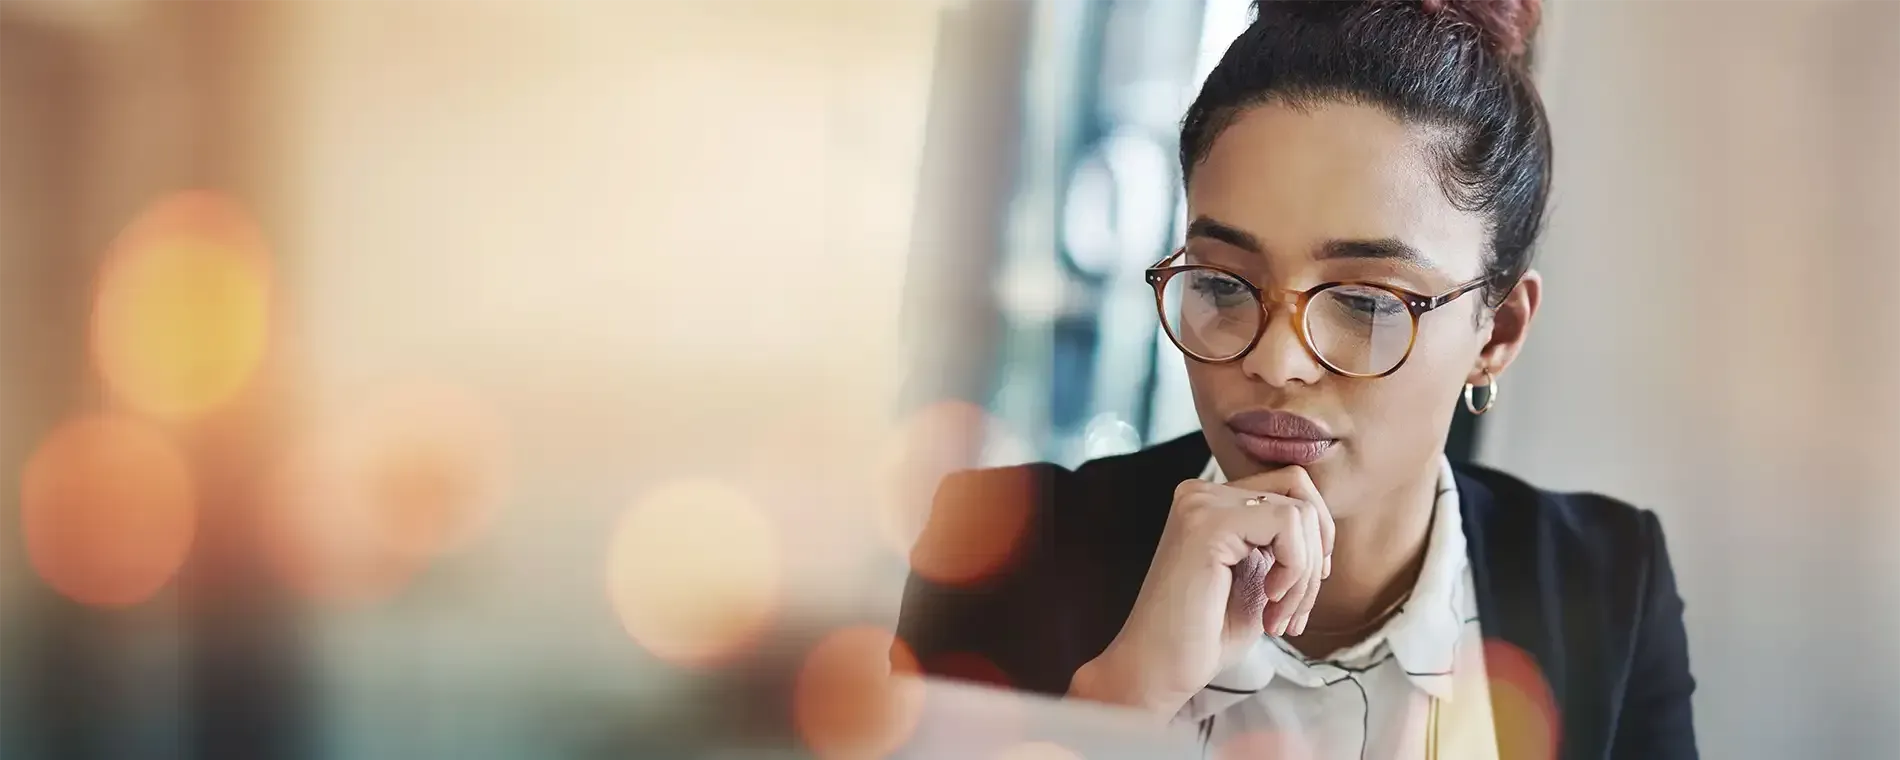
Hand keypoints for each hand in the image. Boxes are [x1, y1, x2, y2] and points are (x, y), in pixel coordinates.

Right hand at [1068, 466, 1333, 716]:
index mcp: (1212, 502)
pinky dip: (1294, 570)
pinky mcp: (1207, 522)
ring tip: (1279, 617)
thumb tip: (1323, 525)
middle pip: (1301, 491)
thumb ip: (1282, 544)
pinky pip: (1287, 525)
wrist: (1160, 670)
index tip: (1302, 589)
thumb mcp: (1257, 577)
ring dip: (1304, 576)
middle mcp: (1202, 493)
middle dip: (1314, 556)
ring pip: (1300, 512)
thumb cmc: (1205, 635)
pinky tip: (1268, 602)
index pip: (1291, 487)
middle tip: (1292, 611)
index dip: (1315, 537)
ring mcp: (1202, 503)